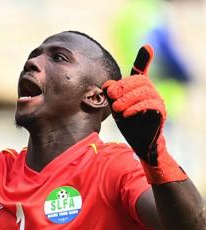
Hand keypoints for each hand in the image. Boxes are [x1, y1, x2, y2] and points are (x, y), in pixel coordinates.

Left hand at [102, 46, 186, 183]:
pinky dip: (136, 107)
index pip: (141, 72)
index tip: (147, 46)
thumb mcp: (116, 107)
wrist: (140, 143)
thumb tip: (107, 84)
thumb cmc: (129, 124)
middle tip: (112, 97)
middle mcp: (151, 92)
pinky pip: (151, 104)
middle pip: (139, 80)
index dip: (144, 59)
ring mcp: (158, 102)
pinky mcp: (160, 114)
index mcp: (140, 89)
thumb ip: (112, 95)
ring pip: (145, 91)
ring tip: (117, 108)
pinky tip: (126, 113)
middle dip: (123, 86)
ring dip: (127, 98)